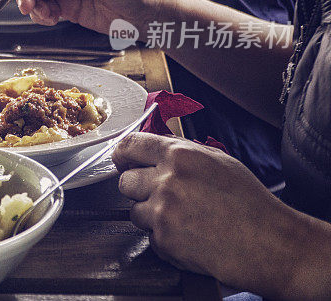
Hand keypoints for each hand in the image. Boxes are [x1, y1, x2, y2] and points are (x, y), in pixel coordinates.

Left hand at [113, 133, 330, 299]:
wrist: (270, 243)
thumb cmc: (249, 202)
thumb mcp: (218, 160)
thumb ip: (181, 151)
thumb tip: (154, 146)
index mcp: (179, 156)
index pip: (129, 146)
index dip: (121, 154)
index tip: (121, 160)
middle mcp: (167, 181)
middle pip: (124, 182)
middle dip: (137, 188)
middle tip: (159, 195)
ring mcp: (163, 213)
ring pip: (134, 211)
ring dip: (151, 215)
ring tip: (182, 217)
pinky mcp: (164, 241)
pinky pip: (149, 236)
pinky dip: (163, 237)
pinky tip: (189, 234)